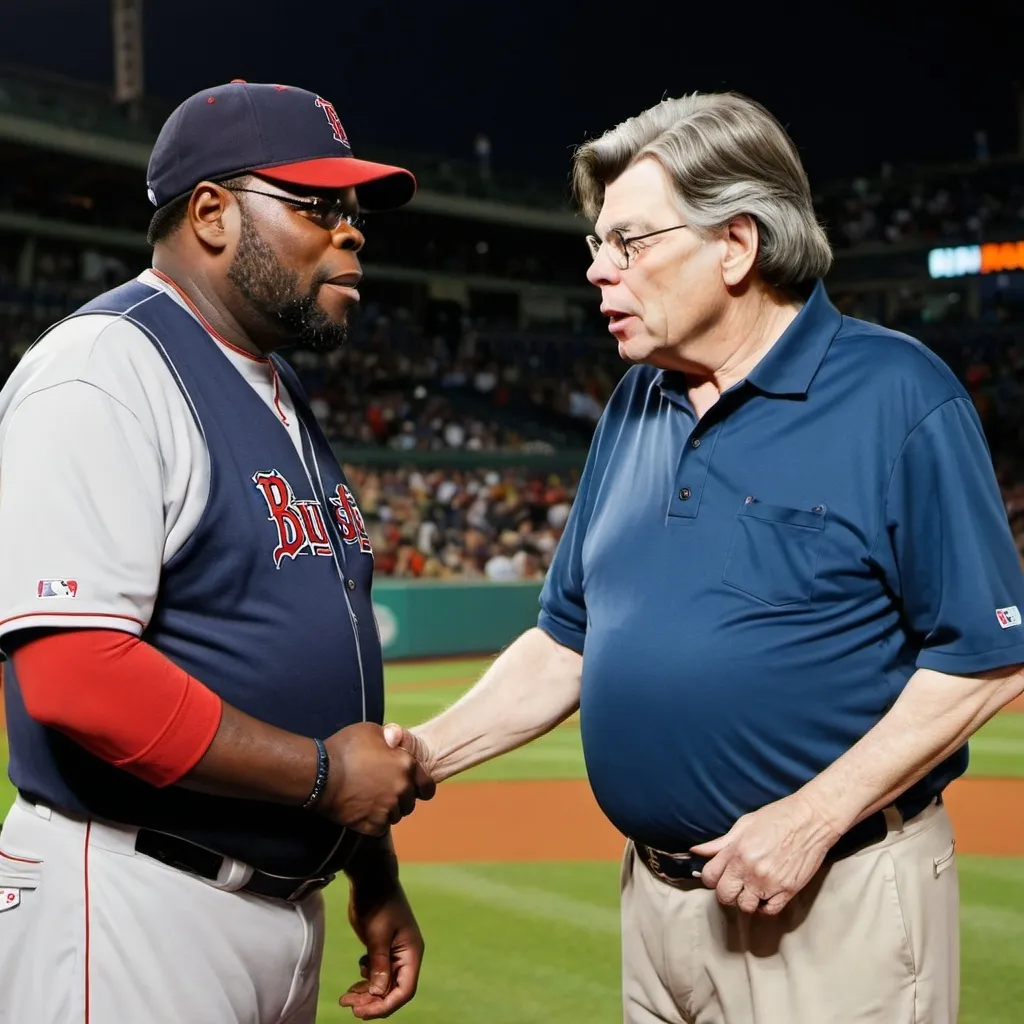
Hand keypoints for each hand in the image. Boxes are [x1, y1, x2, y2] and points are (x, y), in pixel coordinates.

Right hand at [321, 723, 434, 835]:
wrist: (320, 774)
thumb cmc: (345, 748)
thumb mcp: (372, 731)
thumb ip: (391, 737)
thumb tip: (397, 741)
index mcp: (407, 765)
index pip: (428, 786)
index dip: (421, 787)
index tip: (414, 788)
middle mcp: (402, 789)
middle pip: (410, 802)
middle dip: (400, 798)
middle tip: (382, 791)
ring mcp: (388, 808)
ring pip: (395, 815)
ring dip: (387, 810)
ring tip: (370, 800)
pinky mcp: (373, 824)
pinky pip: (380, 827)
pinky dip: (373, 822)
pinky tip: (363, 811)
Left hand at [339, 877, 423, 1019]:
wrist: (371, 878)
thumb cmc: (377, 902)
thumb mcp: (377, 934)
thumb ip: (379, 964)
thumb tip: (378, 993)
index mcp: (411, 952)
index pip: (405, 989)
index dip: (385, 1005)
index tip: (362, 1012)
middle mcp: (406, 956)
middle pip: (393, 990)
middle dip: (372, 1002)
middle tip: (349, 1006)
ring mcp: (394, 953)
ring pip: (384, 984)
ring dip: (367, 995)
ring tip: (346, 999)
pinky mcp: (382, 949)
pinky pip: (377, 974)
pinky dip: (365, 983)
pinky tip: (353, 986)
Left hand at [689, 792, 841, 915]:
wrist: (812, 819)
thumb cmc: (777, 817)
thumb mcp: (744, 824)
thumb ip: (719, 843)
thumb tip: (696, 851)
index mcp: (737, 851)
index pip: (709, 878)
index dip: (711, 877)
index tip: (718, 874)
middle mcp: (750, 870)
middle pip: (725, 896)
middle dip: (726, 892)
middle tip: (734, 883)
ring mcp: (770, 882)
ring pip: (746, 907)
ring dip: (746, 899)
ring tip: (751, 888)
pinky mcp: (788, 891)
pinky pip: (769, 911)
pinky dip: (764, 907)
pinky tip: (765, 894)